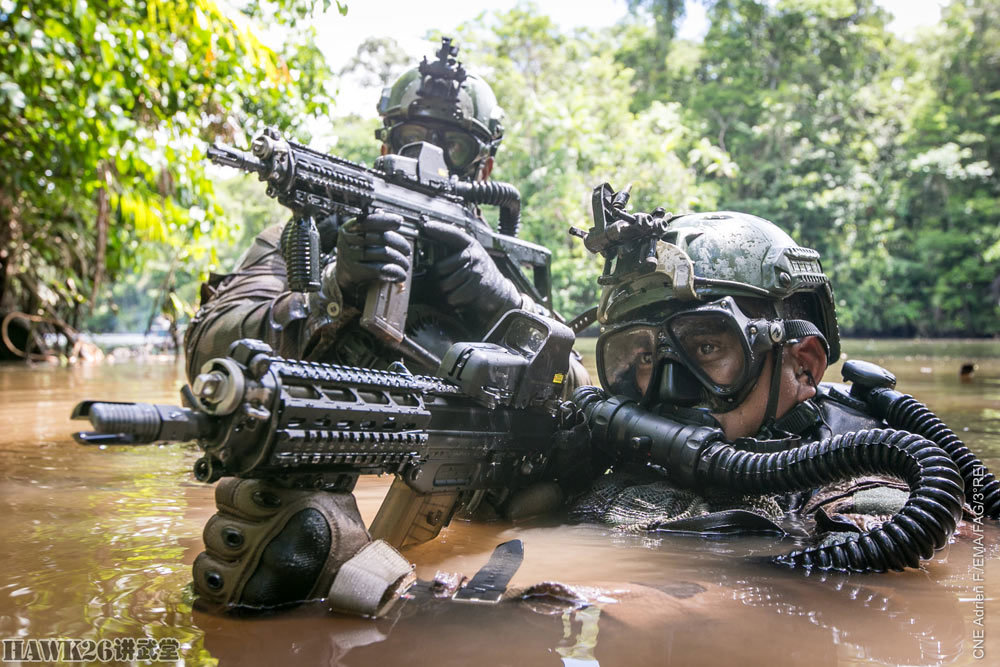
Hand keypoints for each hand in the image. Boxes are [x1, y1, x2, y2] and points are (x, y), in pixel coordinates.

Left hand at [193, 478, 412, 615]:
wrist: (353, 578)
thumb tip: (268, 471)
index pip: (231, 491)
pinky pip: (208, 580)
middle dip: (230, 524)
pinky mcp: (246, 593)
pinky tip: (227, 570)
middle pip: (218, 523)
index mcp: (282, 504)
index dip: (235, 496)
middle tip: (247, 531)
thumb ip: (294, 485)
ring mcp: (252, 565)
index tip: (247, 503)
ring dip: (222, 550)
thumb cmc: (341, 535)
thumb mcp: (328, 495)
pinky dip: (214, 574)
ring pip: (211, 550)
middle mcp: (264, 533)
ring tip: (241, 552)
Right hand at [334, 209, 410, 296]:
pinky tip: (400, 273)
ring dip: (400, 259)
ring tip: (405, 263)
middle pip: (382, 238)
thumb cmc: (357, 251)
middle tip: (407, 250)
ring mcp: (351, 256)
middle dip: (400, 243)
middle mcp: (349, 241)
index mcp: (350, 228)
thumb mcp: (359, 234)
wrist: (344, 273)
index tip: (399, 221)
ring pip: (385, 253)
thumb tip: (393, 217)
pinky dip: (395, 271)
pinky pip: (381, 269)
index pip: (369, 220)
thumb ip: (374, 225)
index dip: (386, 220)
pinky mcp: (357, 271)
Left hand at [422, 221, 520, 320]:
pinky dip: (453, 301)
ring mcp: (476, 271)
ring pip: (444, 284)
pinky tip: (461, 298)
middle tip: (440, 283)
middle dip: (436, 280)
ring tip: (454, 291)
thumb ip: (455, 253)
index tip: (426, 226)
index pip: (453, 234)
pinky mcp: (477, 287)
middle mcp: (474, 255)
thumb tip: (430, 255)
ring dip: (445, 293)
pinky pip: (453, 296)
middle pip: (440, 268)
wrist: (500, 292)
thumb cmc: (480, 275)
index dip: (440, 229)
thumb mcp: (472, 258)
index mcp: (472, 246)